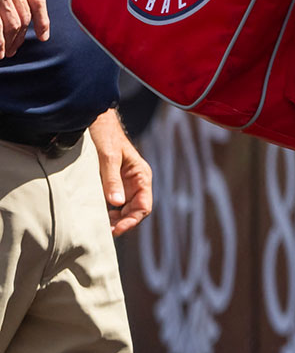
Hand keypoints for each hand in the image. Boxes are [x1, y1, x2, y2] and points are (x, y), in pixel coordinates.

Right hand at [0, 0, 49, 56]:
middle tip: (14, 49)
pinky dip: (0, 43)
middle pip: (25, 16)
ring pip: (14, 24)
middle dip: (21, 37)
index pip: (37, 1)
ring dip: (11, 42)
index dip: (43, 21)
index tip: (43, 37)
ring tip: (6, 53)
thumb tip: (19, 12)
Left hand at [89, 111, 150, 236]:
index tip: (115, 230)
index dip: (131, 221)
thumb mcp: (108, 157)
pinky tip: (94, 215)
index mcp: (141, 175)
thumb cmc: (104, 135)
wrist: (92, 119)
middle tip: (103, 232)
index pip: (143, 206)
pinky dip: (105, 212)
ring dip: (113, 220)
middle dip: (121, 223)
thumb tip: (116, 204)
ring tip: (97, 227)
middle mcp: (135, 181)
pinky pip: (112, 203)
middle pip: (134, 211)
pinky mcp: (110, 183)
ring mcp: (122, 183)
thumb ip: (112, 180)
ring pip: (123, 210)